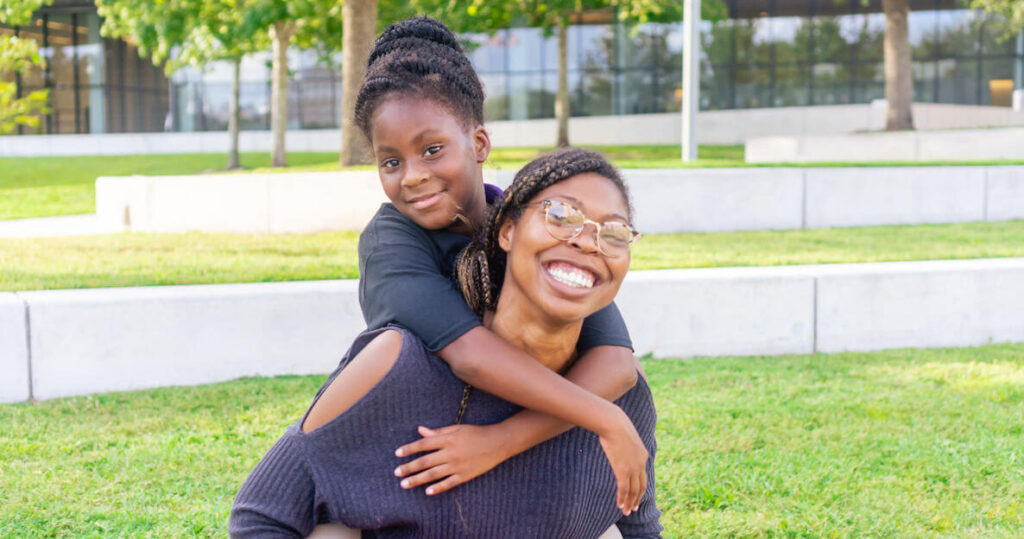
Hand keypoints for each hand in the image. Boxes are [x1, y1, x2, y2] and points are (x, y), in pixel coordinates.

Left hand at [393, 424, 508, 495]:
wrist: (498, 442)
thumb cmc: (476, 433)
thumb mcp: (457, 428)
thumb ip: (438, 432)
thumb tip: (420, 430)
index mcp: (448, 439)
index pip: (423, 444)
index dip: (409, 449)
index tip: (397, 454)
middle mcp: (451, 453)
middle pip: (425, 461)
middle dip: (409, 467)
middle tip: (396, 473)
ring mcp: (458, 465)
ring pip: (433, 474)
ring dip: (417, 480)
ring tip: (405, 484)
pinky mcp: (465, 475)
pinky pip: (449, 483)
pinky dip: (438, 488)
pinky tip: (427, 492)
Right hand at [598, 411, 647, 515]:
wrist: (614, 423)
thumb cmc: (615, 425)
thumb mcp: (625, 435)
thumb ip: (625, 443)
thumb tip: (618, 441)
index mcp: (644, 454)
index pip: (642, 475)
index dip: (639, 486)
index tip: (635, 493)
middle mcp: (641, 463)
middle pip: (641, 486)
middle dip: (637, 498)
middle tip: (634, 508)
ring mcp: (633, 468)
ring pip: (633, 491)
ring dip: (630, 503)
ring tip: (627, 512)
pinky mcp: (623, 470)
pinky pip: (624, 489)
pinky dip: (623, 499)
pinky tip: (620, 505)